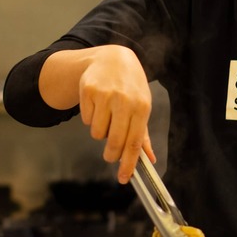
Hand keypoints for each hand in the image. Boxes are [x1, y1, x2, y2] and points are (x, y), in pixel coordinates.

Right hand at [78, 45, 156, 182]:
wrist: (112, 58)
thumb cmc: (130, 85)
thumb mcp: (142, 105)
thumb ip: (143, 134)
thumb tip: (150, 159)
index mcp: (141, 106)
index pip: (134, 142)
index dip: (128, 163)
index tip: (124, 178)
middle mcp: (124, 100)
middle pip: (114, 141)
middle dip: (111, 154)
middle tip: (110, 156)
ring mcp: (105, 95)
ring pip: (97, 132)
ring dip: (100, 131)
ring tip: (106, 117)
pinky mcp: (88, 91)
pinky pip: (86, 119)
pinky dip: (90, 118)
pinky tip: (97, 105)